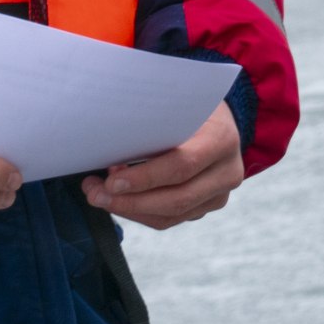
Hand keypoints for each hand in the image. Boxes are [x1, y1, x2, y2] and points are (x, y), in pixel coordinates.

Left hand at [81, 101, 241, 228]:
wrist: (218, 118)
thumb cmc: (187, 106)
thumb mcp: (174, 104)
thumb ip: (151, 124)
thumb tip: (108, 149)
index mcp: (221, 139)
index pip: (182, 166)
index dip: (144, 177)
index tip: (110, 179)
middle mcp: (227, 171)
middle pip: (177, 199)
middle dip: (130, 201)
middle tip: (96, 194)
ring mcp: (220, 193)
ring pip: (171, 215)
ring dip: (130, 209)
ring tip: (99, 197)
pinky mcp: (207, 206)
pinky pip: (170, 219)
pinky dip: (140, 212)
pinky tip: (119, 200)